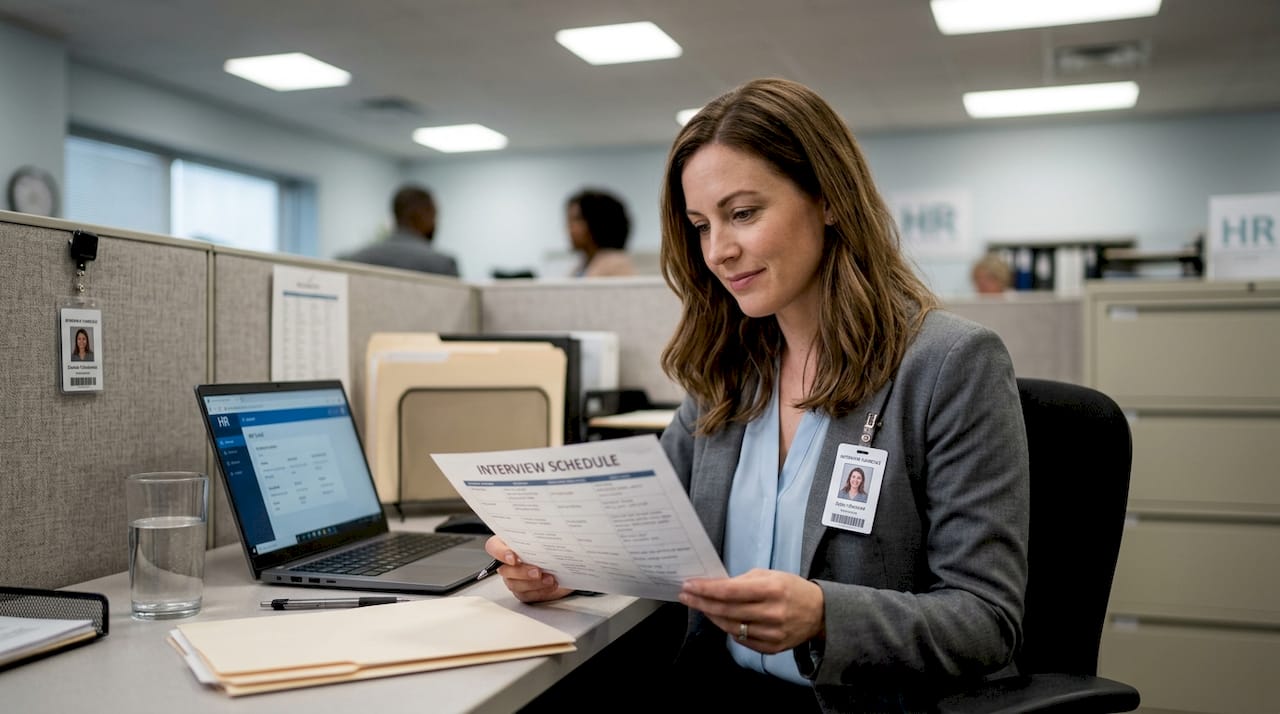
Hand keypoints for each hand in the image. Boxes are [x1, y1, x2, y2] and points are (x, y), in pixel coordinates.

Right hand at [484, 535, 572, 603]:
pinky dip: (540, 591)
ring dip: (533, 583)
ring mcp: (514, 579)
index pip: (494, 547)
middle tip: (537, 571)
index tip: (513, 558)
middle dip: (522, 572)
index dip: (500, 553)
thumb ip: (541, 535)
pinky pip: (527, 595)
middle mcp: (508, 563)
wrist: (563, 564)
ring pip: (515, 584)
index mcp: (507, 544)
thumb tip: (547, 531)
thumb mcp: (545, 537)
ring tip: (549, 578)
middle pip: (505, 570)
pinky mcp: (523, 592)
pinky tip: (551, 585)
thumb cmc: (550, 547)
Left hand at [679, 568, 824, 653]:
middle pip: (726, 610)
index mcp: (772, 589)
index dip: (706, 589)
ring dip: (712, 616)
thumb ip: (742, 581)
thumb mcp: (770, 575)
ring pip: (731, 627)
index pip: (730, 591)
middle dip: (701, 602)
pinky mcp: (772, 647)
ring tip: (700, 606)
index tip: (689, 585)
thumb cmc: (791, 589)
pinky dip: (729, 629)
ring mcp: (772, 633)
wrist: (819, 613)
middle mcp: (772, 613)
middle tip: (686, 595)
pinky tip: (721, 620)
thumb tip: (714, 586)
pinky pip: (742, 640)